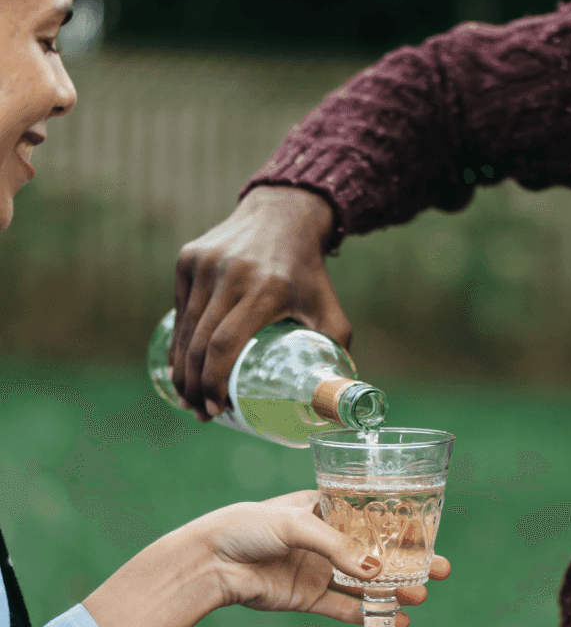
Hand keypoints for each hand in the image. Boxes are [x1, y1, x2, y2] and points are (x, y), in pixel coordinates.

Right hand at [169, 186, 351, 420]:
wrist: (283, 214)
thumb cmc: (307, 272)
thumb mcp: (328, 306)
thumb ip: (336, 347)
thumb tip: (333, 395)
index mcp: (267, 289)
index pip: (226, 345)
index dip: (214, 383)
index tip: (217, 410)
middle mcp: (232, 274)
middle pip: (199, 343)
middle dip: (194, 386)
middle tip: (201, 413)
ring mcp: (205, 264)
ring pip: (184, 329)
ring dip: (181, 369)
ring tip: (188, 397)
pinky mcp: (189, 258)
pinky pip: (180, 310)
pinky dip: (178, 342)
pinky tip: (181, 366)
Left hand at [197, 489, 450, 626]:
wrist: (212, 561)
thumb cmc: (248, 525)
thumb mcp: (296, 522)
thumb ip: (336, 546)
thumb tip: (376, 572)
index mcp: (326, 507)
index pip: (373, 515)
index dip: (402, 523)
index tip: (430, 532)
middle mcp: (327, 539)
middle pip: (377, 551)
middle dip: (408, 561)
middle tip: (441, 569)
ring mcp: (319, 569)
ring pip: (365, 582)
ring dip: (394, 590)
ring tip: (420, 597)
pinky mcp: (308, 598)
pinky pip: (345, 608)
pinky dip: (369, 615)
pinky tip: (393, 620)